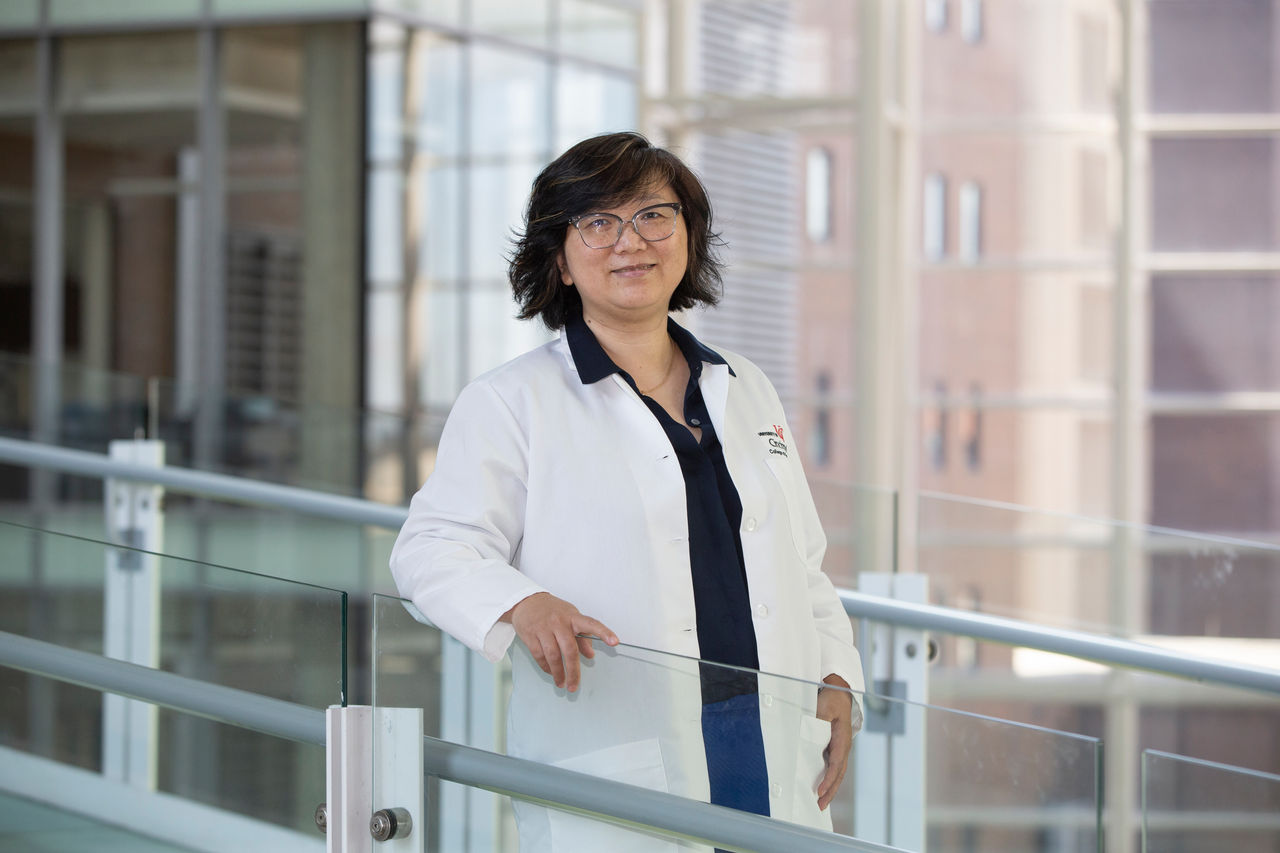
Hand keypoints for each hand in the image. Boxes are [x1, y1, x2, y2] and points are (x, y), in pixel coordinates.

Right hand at [502, 592, 617, 691]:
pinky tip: (551, 672)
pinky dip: (546, 667)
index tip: (614, 642)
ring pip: (553, 655)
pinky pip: (539, 655)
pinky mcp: (530, 635)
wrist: (526, 602)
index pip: (591, 624)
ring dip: (558, 672)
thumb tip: (591, 655)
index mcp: (572, 617)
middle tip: (574, 685)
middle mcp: (559, 622)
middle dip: (573, 670)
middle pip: (569, 649)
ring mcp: (544, 629)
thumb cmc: (552, 610)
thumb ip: (582, 636)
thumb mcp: (570, 617)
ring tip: (562, 683)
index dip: (604, 633)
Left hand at [815, 674, 856, 809]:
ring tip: (820, 803)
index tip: (819, 790)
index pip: (836, 764)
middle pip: (838, 774)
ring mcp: (840, 748)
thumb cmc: (832, 699)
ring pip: (837, 773)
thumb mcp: (825, 705)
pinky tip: (821, 788)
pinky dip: (828, 779)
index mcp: (842, 739)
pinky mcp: (835, 748)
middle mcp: (843, 747)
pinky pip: (832, 767)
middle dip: (830, 791)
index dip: (828, 779)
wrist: (840, 693)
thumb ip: (820, 718)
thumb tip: (813, 730)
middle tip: (819, 805)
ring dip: (830, 788)